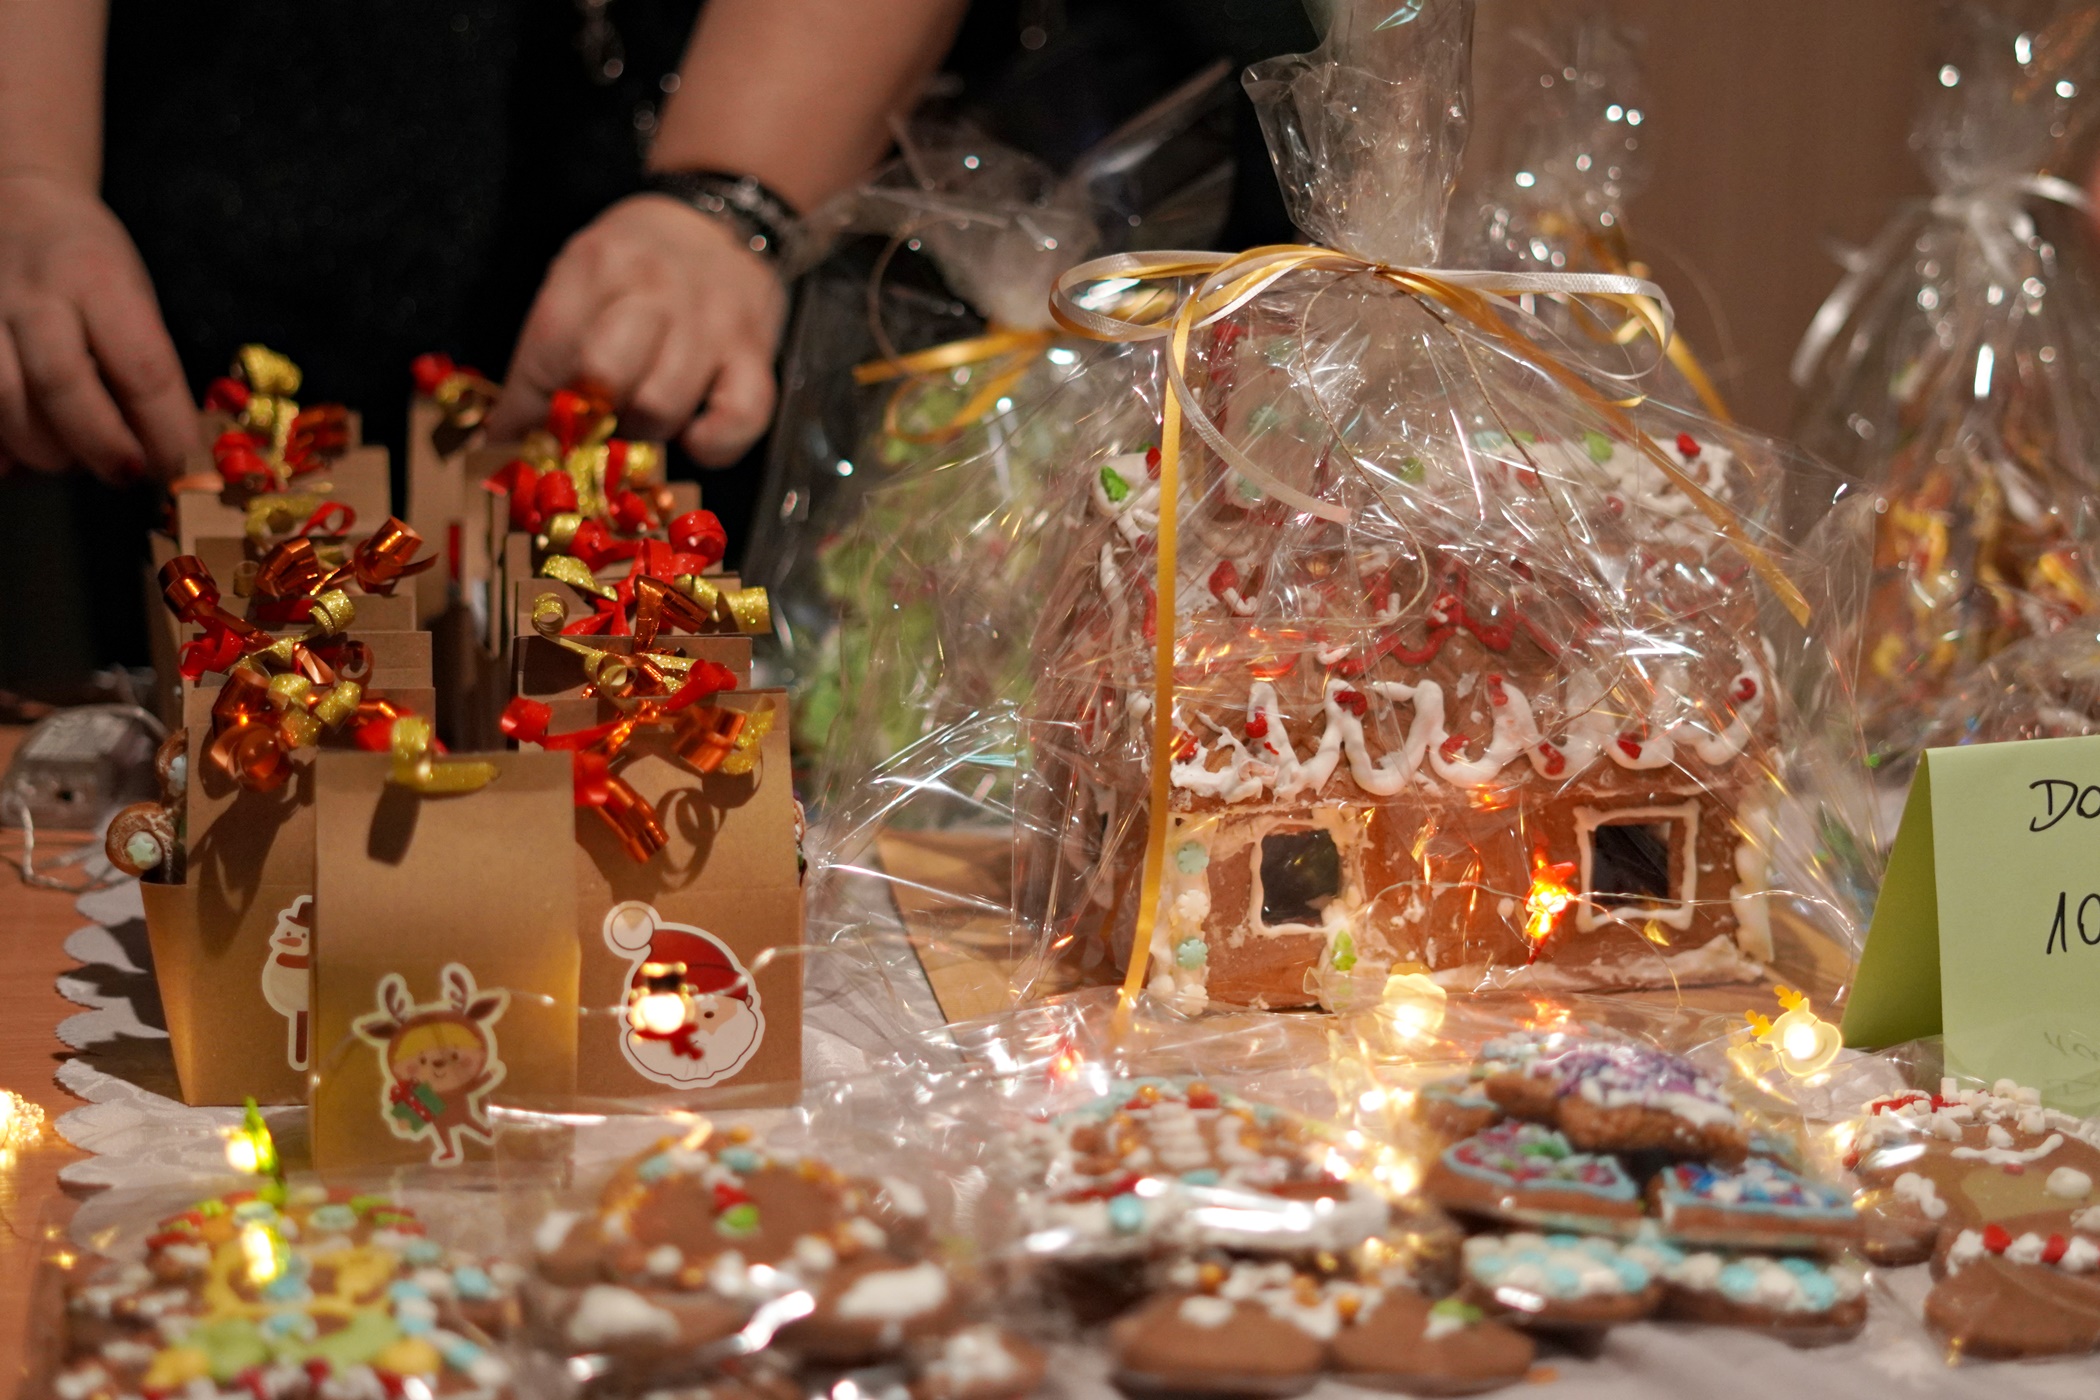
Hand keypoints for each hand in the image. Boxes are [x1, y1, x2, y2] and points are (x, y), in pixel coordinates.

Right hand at [0, 173, 196, 479]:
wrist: (17, 201)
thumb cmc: (91, 265)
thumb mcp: (134, 299)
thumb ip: (145, 371)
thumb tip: (169, 455)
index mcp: (99, 281)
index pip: (142, 369)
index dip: (165, 432)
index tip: (182, 471)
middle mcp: (34, 293)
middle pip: (62, 385)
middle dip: (100, 444)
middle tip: (126, 473)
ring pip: (4, 400)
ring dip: (44, 449)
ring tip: (71, 458)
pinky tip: (16, 456)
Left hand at [491, 194, 786, 464]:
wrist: (721, 222)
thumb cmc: (639, 261)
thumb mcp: (582, 276)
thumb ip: (548, 347)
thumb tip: (507, 434)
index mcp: (599, 264)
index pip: (547, 351)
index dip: (525, 410)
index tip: (514, 439)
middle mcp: (656, 289)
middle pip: (604, 376)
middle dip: (588, 414)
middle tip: (591, 420)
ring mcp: (712, 324)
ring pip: (661, 408)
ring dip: (643, 430)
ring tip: (641, 415)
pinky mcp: (756, 356)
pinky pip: (739, 420)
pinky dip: (711, 443)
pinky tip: (694, 433)